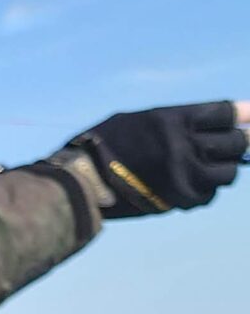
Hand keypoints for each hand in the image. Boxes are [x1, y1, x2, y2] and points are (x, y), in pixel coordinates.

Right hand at [58, 100, 248, 217]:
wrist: (80, 182)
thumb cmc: (103, 145)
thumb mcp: (136, 120)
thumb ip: (175, 121)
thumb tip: (211, 122)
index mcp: (172, 121)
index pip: (226, 114)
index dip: (242, 114)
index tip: (248, 116)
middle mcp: (184, 146)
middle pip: (236, 142)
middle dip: (238, 141)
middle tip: (233, 143)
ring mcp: (185, 175)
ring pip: (229, 172)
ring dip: (223, 168)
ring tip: (210, 166)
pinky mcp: (181, 199)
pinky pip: (209, 195)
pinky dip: (205, 189)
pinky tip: (190, 184)